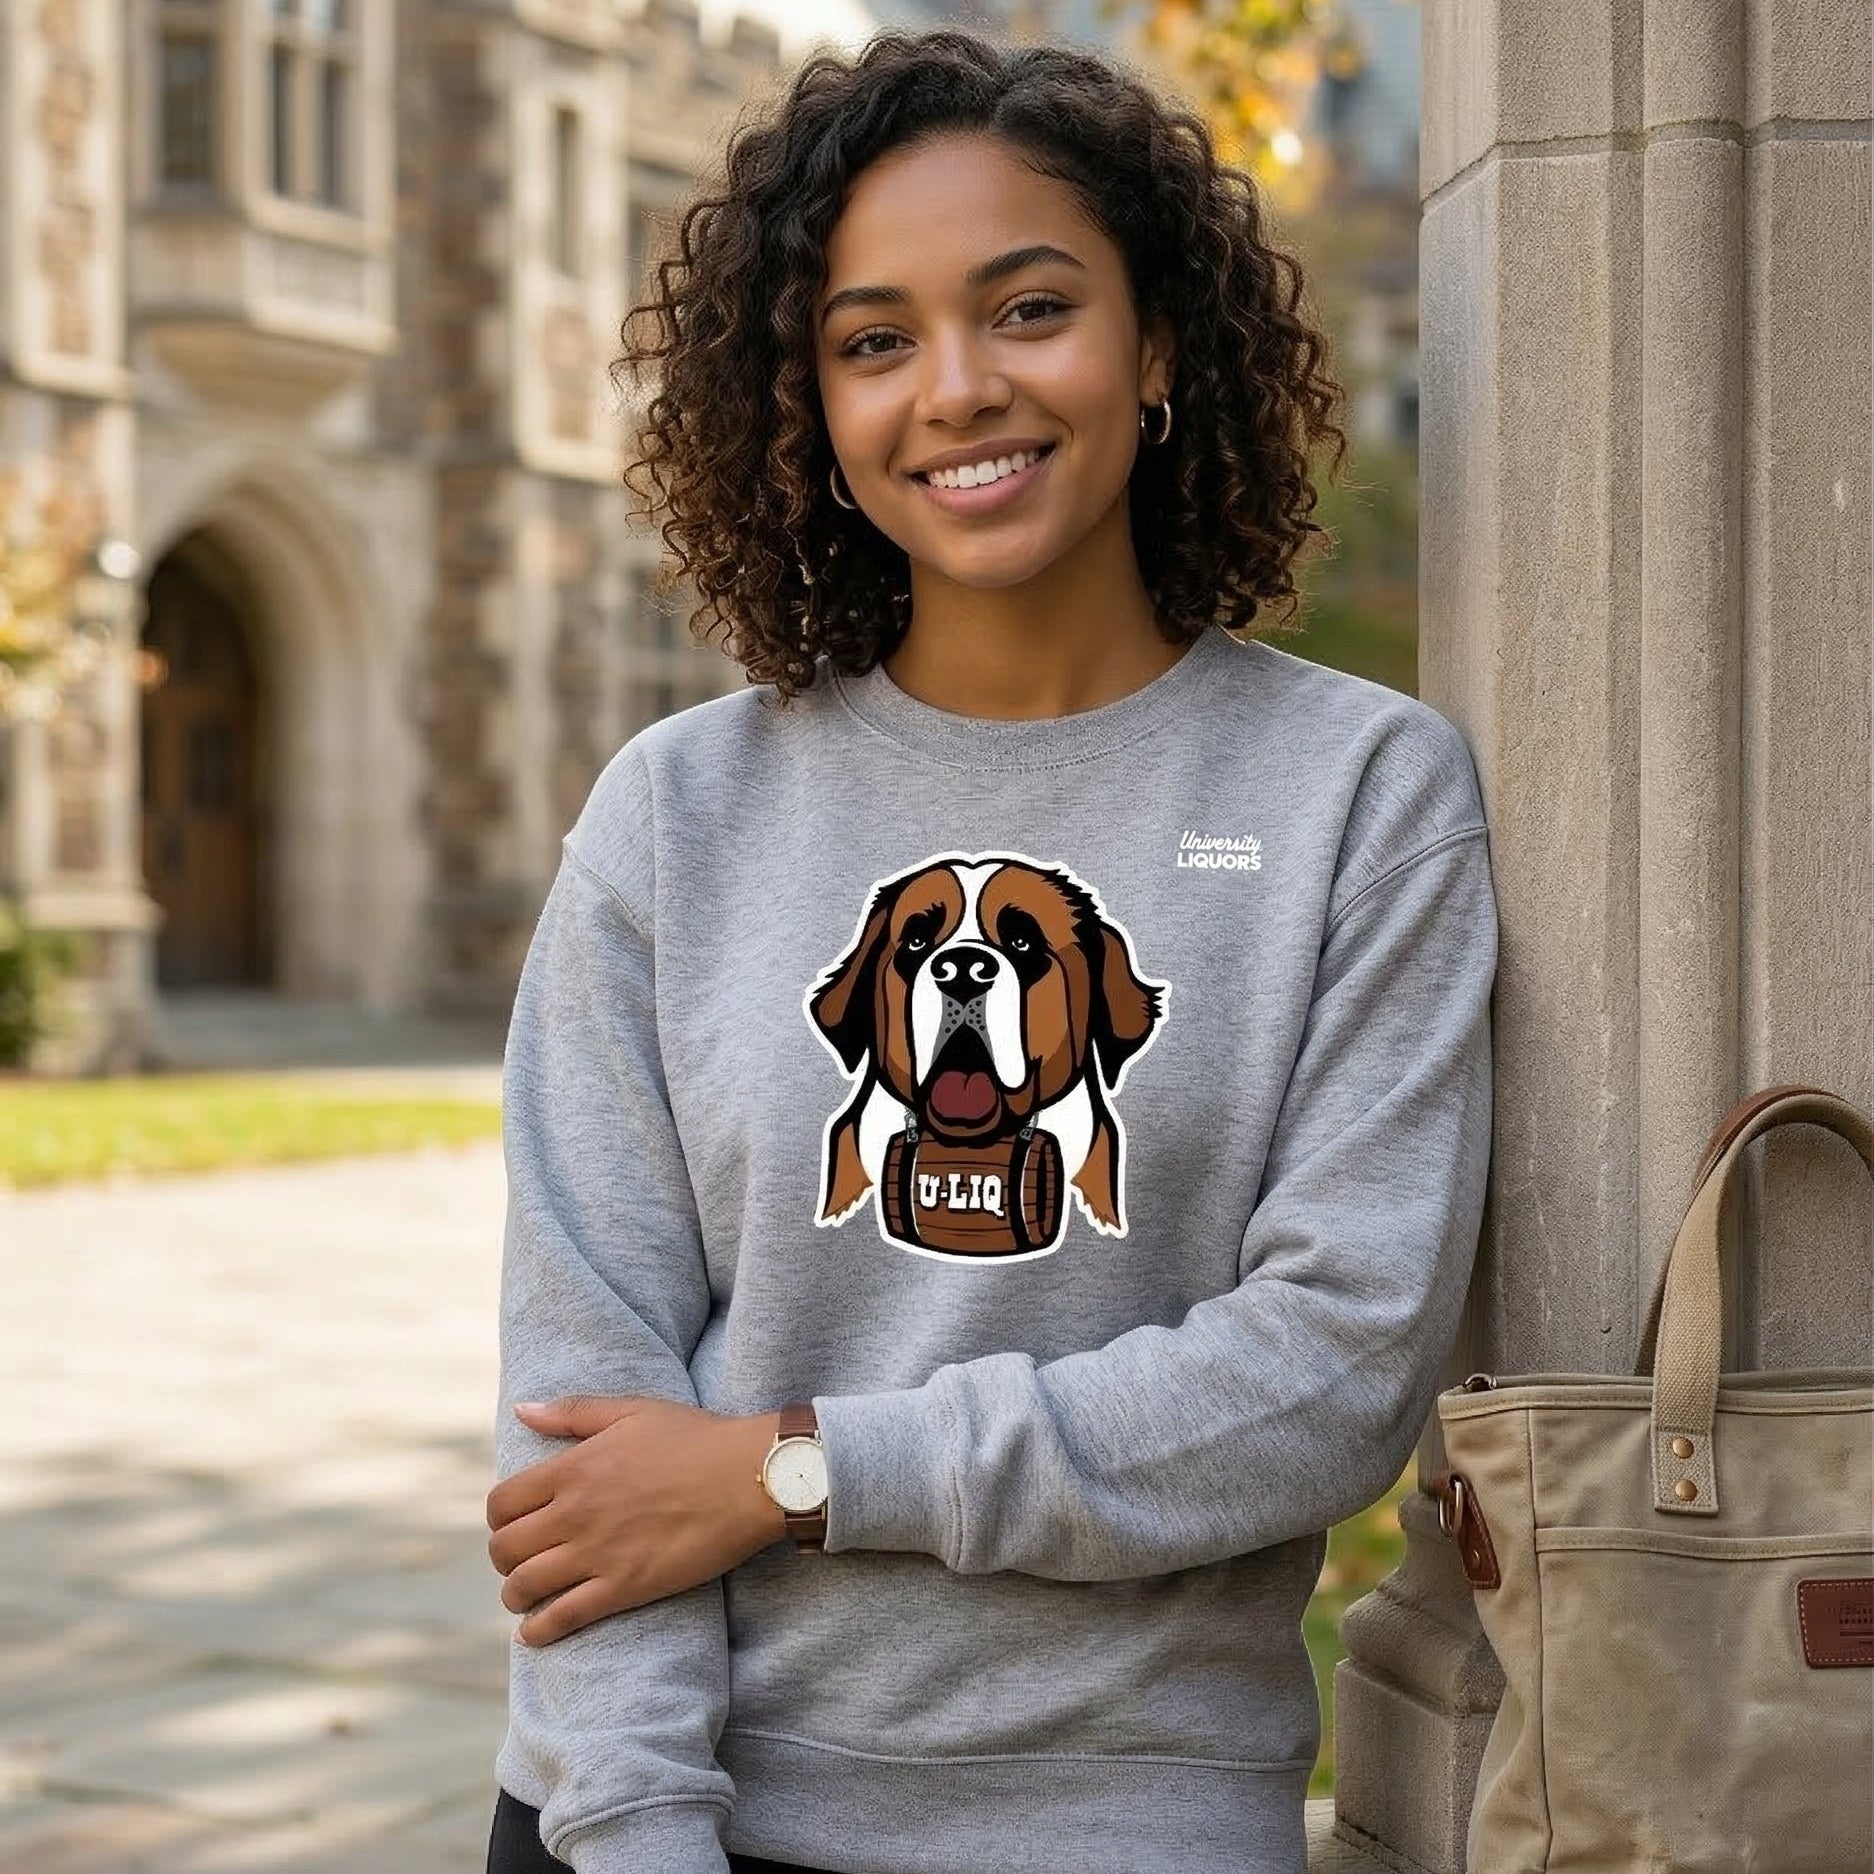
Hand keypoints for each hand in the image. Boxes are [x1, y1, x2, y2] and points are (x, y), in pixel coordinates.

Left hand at [486, 1396, 786, 1645]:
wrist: (750, 1477)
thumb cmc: (696, 1438)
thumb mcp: (632, 1411)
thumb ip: (572, 1412)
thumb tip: (522, 1410)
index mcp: (573, 1468)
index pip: (502, 1503)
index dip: (500, 1518)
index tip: (514, 1524)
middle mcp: (575, 1513)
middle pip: (504, 1549)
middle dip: (504, 1559)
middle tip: (522, 1561)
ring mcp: (597, 1553)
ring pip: (524, 1587)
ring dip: (516, 1596)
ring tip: (526, 1597)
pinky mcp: (624, 1588)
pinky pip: (561, 1619)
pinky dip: (538, 1632)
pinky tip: (534, 1633)